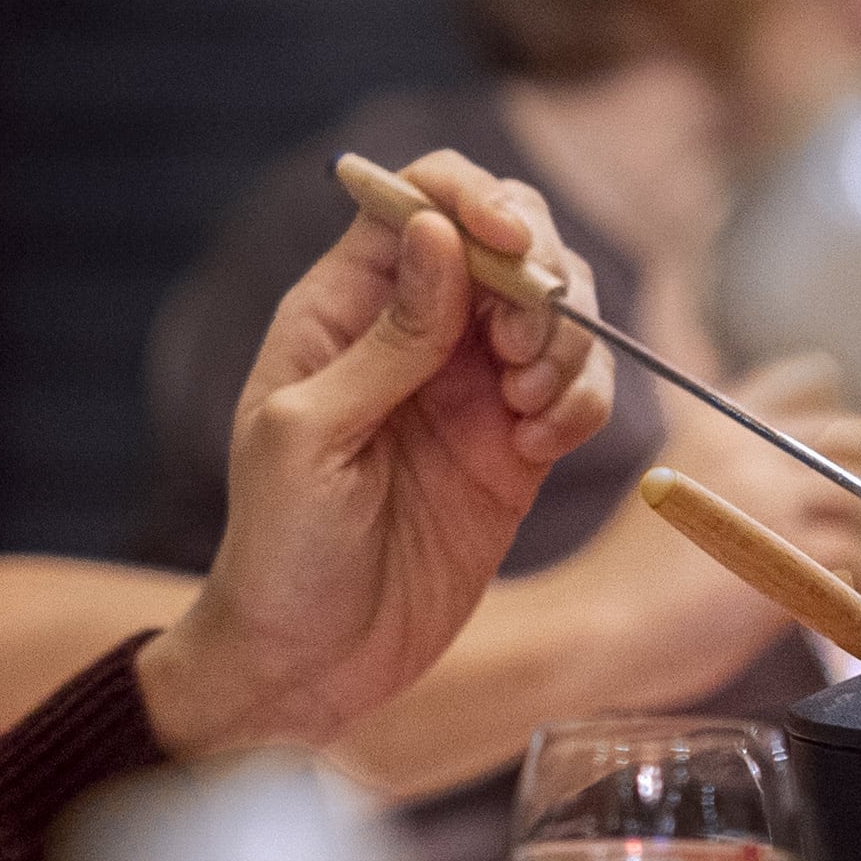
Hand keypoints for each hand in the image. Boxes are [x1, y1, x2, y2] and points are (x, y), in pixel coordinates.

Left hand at [141, 149, 615, 754]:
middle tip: (519, 351)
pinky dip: (581, 403)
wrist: (314, 661)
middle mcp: (415, 331)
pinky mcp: (517, 444)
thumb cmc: (279, 549)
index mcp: (342, 308)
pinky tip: (538, 448)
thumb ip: (384, 339)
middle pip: (509, 239)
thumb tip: (438, 232)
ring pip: (558, 309)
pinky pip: (578, 388)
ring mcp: (472, 386)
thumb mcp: (307, 437)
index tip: (511, 247)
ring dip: (566, 344)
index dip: (474, 199)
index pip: (418, 199)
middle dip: (539, 275)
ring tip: (528, 411)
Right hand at [658, 349, 860, 598]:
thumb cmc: (634, 578)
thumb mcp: (678, 490)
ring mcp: (769, 495)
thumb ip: (736, 471)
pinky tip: (858, 607)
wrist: (598, 626)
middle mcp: (747, 445)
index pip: (810, 378)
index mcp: (718, 422)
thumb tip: (808, 491)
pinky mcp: (789, 552)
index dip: (846, 420)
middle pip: (859, 438)